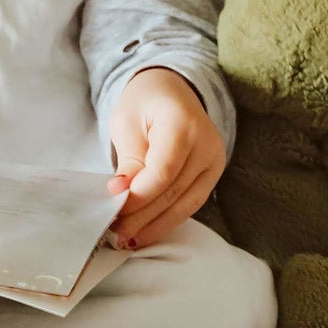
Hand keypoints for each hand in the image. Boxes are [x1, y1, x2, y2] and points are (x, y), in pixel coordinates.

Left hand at [107, 67, 224, 249]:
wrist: (171, 89)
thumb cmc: (143, 102)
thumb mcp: (126, 121)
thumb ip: (129, 158)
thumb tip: (121, 193)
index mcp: (183, 123)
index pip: (163, 171)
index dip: (138, 195)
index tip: (113, 206)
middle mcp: (207, 144)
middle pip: (174, 191)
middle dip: (142, 216)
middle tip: (115, 231)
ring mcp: (215, 160)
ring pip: (185, 203)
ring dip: (155, 224)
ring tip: (128, 237)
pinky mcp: (214, 173)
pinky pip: (192, 202)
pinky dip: (169, 218)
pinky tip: (147, 230)